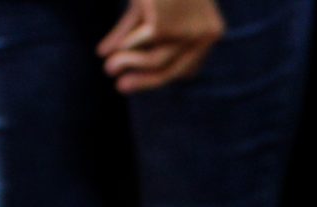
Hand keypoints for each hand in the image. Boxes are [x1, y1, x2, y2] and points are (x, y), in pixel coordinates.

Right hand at [97, 0, 224, 93]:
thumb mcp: (151, 5)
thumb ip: (136, 29)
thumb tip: (110, 54)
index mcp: (211, 31)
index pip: (188, 68)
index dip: (166, 76)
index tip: (143, 79)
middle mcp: (206, 35)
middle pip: (173, 71)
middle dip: (145, 81)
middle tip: (121, 88)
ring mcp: (187, 33)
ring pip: (154, 62)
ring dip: (127, 65)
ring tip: (108, 69)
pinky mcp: (163, 26)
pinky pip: (137, 45)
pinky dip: (121, 46)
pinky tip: (105, 52)